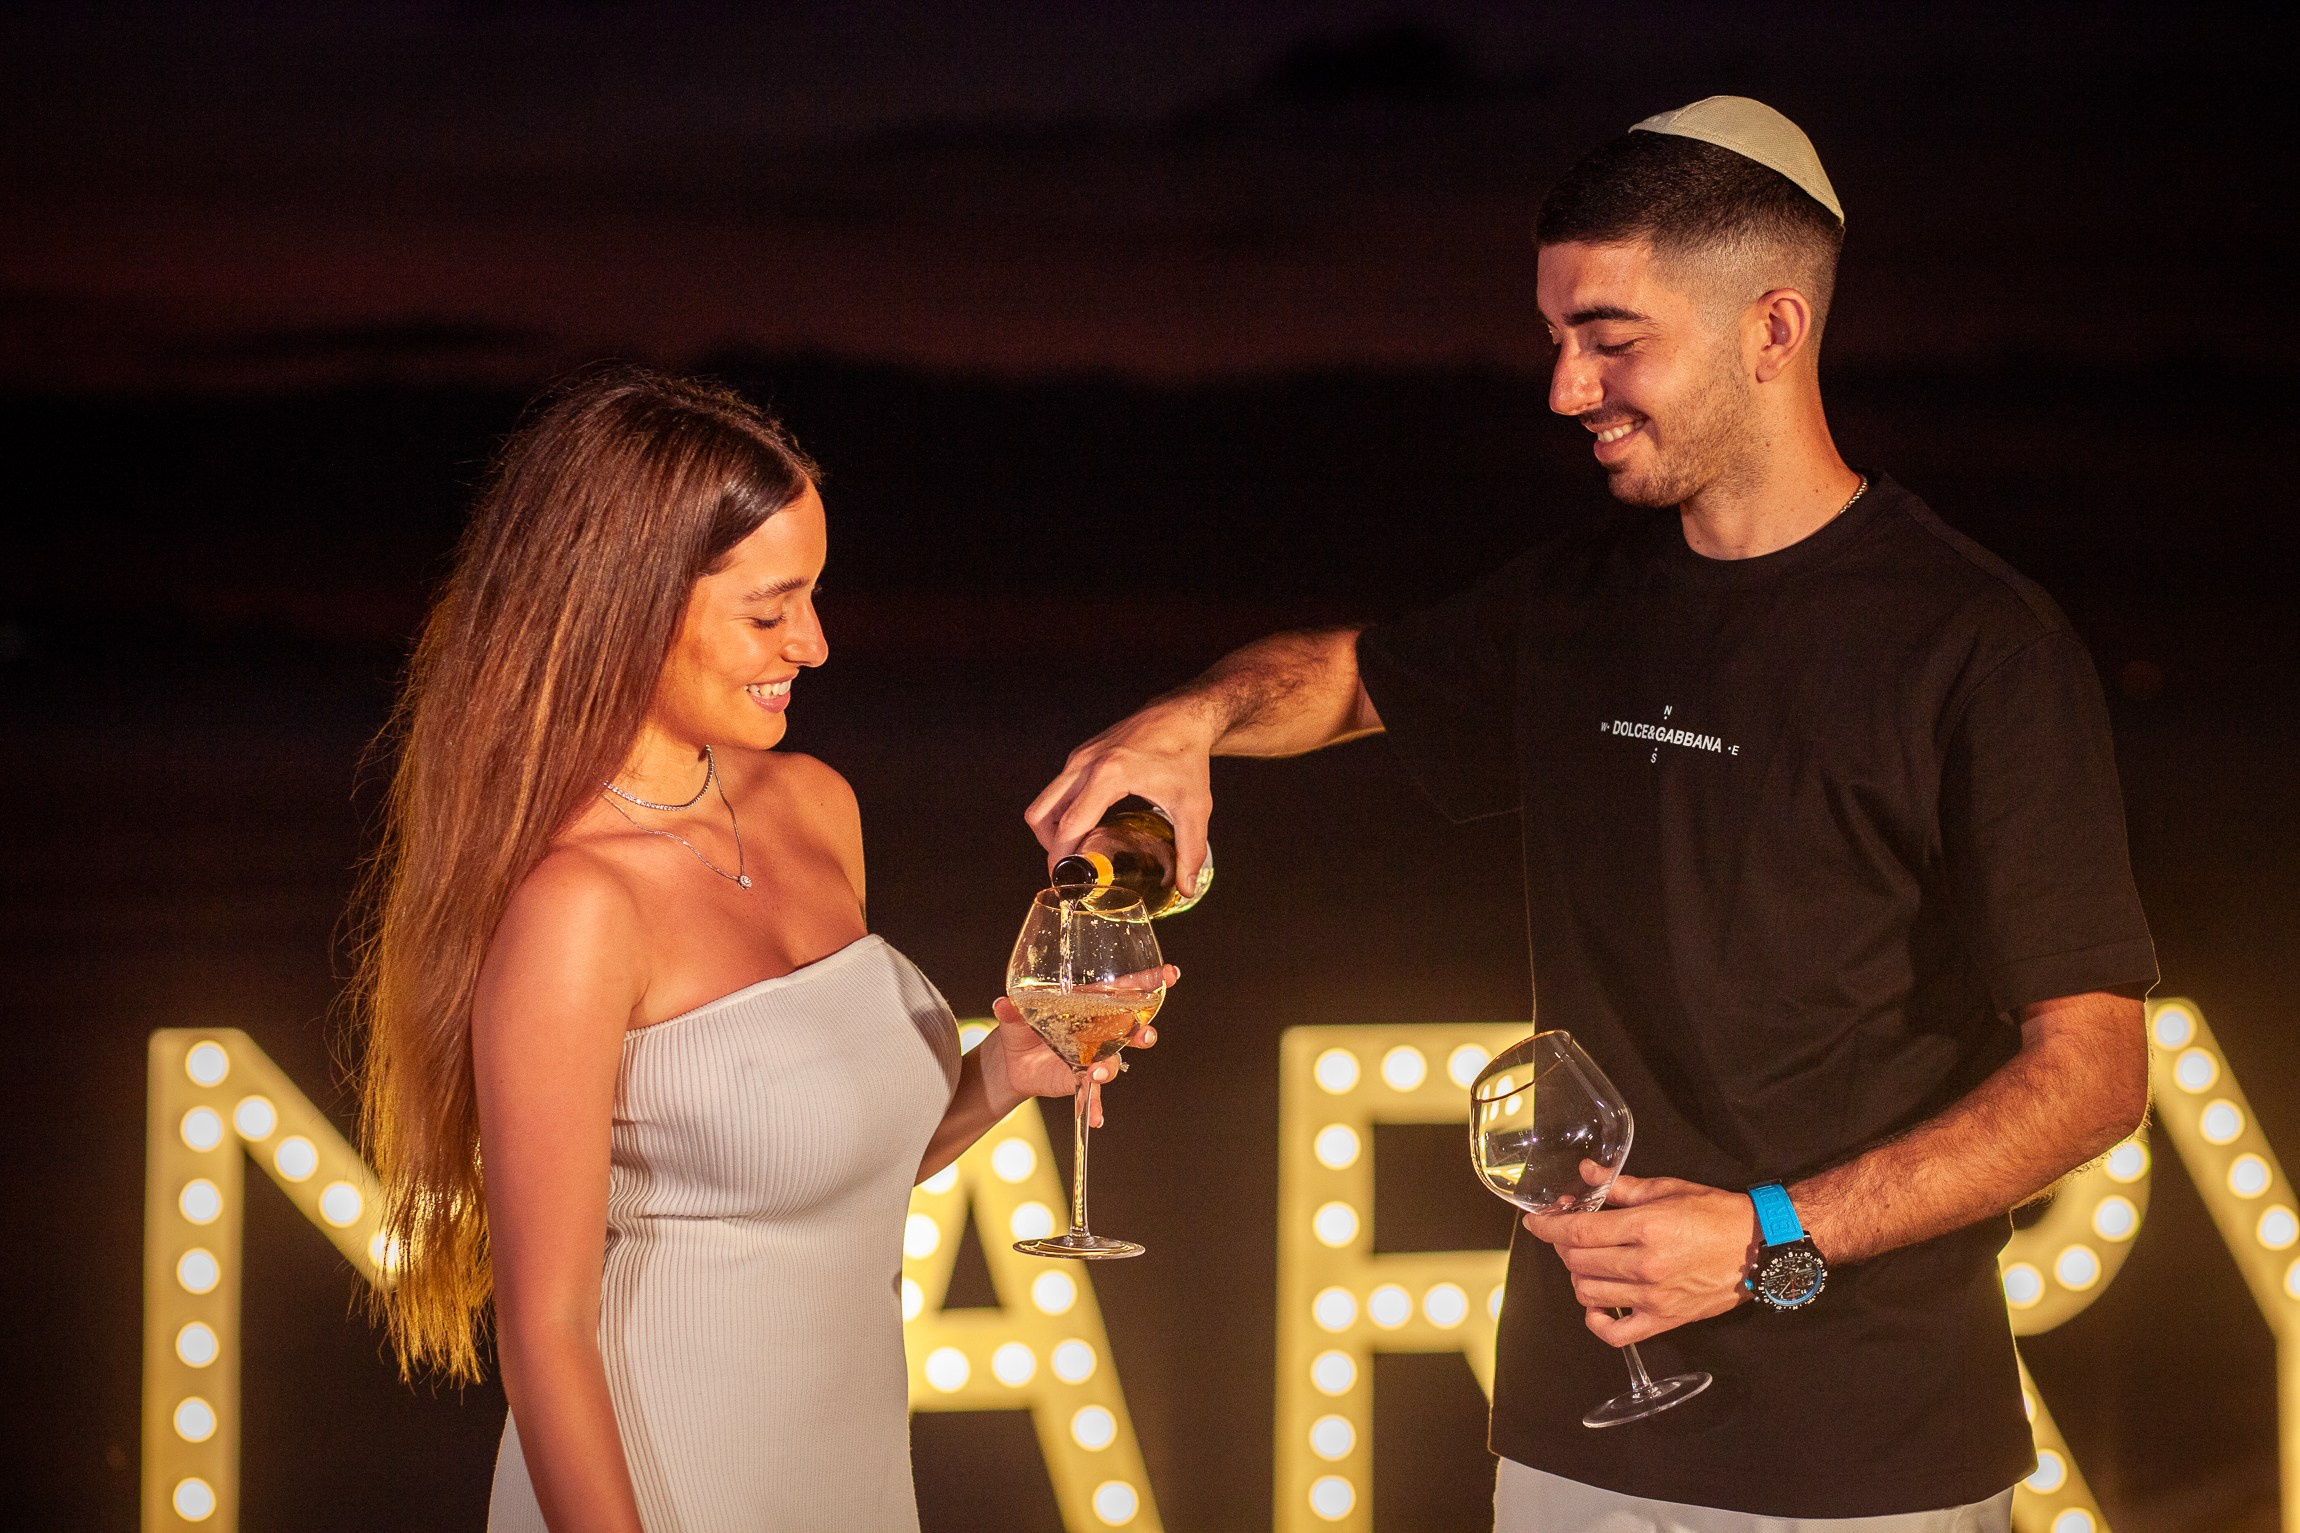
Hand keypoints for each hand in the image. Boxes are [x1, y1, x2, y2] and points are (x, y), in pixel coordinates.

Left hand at [984, 964, 1176, 1126]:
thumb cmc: (1020, 1026)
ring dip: (1111, 1067)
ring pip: (1113, 1060)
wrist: (1011, 1059)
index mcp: (1088, 1003)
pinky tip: (1094, 1119)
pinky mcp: (1080, 1079)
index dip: (1150, 981)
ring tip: (1100, 1072)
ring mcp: (1092, 1056)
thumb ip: (1012, 1011)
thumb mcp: (1014, 1016)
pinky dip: (1093, 1107)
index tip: (1171, 975)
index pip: (1124, 989)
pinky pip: (1092, 1094)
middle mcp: (1098, 1029)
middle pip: (1130, 1028)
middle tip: (1146, 1035)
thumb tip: (1002, 1004)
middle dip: (1143, 1031)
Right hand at [1025, 702, 1216, 892]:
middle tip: (1070, 872)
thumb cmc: (1187, 756)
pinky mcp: (1081, 755)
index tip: (1065, 883)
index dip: (1061, 859)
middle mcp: (1085, 764)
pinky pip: (1056, 790)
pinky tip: (1084, 826)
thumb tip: (1186, 888)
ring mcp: (1080, 757)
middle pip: (1041, 815)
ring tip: (1075, 851)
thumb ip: (1190, 850)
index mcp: (1109, 775)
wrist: (1182, 716)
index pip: (1070, 826)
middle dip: (1050, 848)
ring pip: (1043, 802)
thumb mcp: (1193, 806)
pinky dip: (1060, 813)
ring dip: (1050, 830)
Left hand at [1521, 1166, 1759, 1345]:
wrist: (1760, 1247)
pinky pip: (1616, 1333)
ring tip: (1588, 1263)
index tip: (1535, 1221)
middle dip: (1563, 1247)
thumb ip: (1621, 1187)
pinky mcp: (1665, 1319)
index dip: (1549, 1227)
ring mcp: (1654, 1296)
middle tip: (1569, 1235)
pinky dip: (1597, 1322)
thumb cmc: (1716, 1214)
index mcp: (1646, 1227)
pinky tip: (1597, 1304)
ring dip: (1577, 1277)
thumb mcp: (1667, 1189)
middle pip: (1578, 1262)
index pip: (1579, 1232)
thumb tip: (1586, 1174)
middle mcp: (1646, 1265)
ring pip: (1588, 1293)